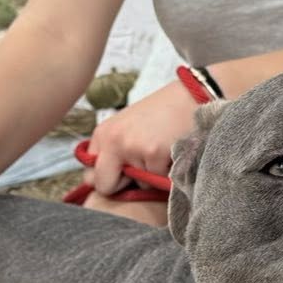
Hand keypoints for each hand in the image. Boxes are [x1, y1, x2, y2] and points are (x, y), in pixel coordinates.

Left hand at [84, 78, 200, 196]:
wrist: (192, 96)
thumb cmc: (161, 113)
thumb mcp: (128, 127)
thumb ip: (113, 152)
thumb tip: (101, 183)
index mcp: (103, 134)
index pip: (90, 176)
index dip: (109, 179)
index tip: (123, 173)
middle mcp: (113, 140)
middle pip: (105, 186)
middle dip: (124, 185)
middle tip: (142, 167)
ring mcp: (133, 147)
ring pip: (139, 184)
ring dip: (151, 175)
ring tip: (161, 150)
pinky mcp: (154, 154)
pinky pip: (158, 180)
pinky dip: (168, 171)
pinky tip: (172, 150)